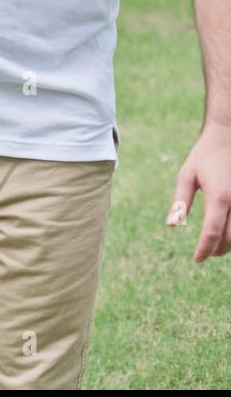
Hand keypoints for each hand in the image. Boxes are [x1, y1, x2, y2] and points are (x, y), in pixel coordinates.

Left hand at [168, 124, 230, 260]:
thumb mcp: (187, 175)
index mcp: (219, 197)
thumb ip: (180, 202)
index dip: (204, 249)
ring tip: (217, 246)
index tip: (197, 259)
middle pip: (230, 238)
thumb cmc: (205, 155)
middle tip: (206, 253)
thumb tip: (172, 225)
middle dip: (217, 249)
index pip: (212, 232)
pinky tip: (228, 232)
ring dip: (230, 243)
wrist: (228, 137)